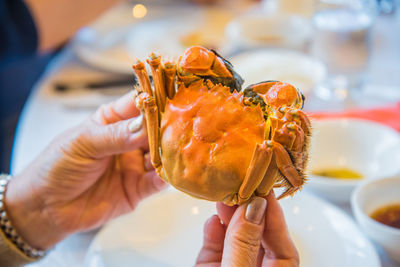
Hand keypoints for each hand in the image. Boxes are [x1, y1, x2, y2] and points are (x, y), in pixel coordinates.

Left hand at [4, 92, 165, 249]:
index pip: (139, 105)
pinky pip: (158, 182)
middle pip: (156, 130)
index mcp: (112, 121)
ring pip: (161, 155)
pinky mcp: (138, 188)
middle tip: (182, 125)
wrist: (45, 208)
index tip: (173, 98)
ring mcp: (134, 164)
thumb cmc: (56, 167)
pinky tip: (170, 172)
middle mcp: (128, 141)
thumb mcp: (83, 143)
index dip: (156, 100)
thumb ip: (115, 135)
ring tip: (180, 148)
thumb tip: (145, 125)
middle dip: (169, 127)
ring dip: (170, 152)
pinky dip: (167, 177)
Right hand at [196, 192, 298, 266]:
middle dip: (250, 212)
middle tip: (243, 188)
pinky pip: (214, 247)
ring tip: (225, 197)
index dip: (275, 217)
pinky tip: (213, 220)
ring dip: (230, 217)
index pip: (284, 247)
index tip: (264, 192)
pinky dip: (213, 231)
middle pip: (259, 238)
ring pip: (235, 239)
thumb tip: (254, 209)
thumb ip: (244, 245)